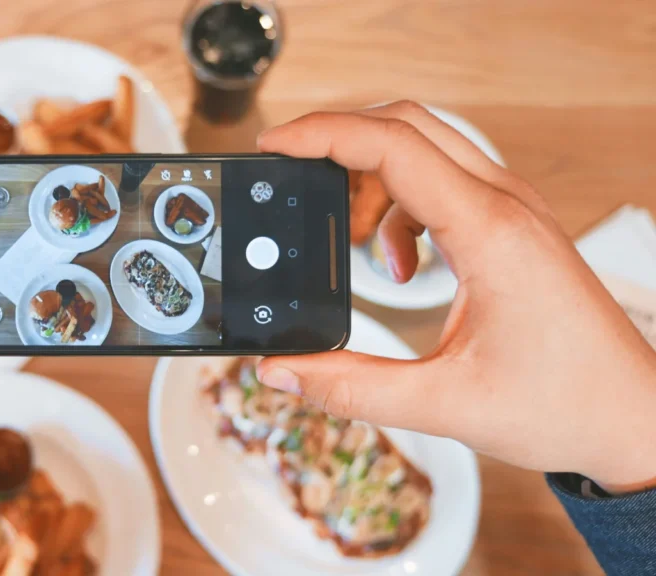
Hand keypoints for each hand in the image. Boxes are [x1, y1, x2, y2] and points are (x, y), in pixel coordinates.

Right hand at [256, 102, 655, 490]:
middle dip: (339, 142)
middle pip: (406, 125)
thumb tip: (283, 370)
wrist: (632, 418)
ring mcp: (512, 211)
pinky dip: (400, 208)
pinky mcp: (511, 227)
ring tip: (348, 240)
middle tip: (293, 176)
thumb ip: (352, 388)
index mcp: (489, 233)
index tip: (275, 146)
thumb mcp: (444, 404)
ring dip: (370, 179)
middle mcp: (504, 206)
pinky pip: (441, 184)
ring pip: (424, 149)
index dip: (323, 135)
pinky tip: (400, 264)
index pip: (393, 146)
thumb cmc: (565, 404)